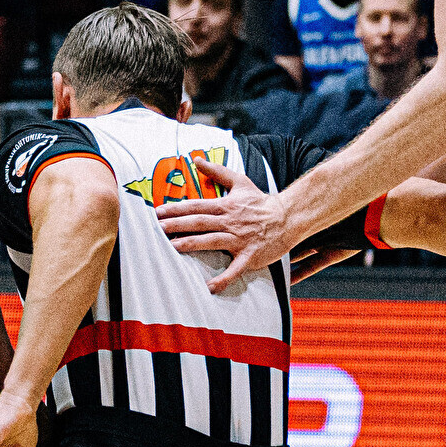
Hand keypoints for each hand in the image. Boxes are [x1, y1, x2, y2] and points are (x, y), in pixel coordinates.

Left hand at [152, 154, 294, 292]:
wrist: (287, 218)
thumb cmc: (261, 202)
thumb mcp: (240, 182)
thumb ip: (217, 172)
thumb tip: (197, 160)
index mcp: (225, 206)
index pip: (197, 206)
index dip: (177, 209)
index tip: (158, 212)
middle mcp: (229, 222)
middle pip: (200, 222)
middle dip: (178, 225)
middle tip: (158, 228)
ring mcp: (239, 240)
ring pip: (211, 242)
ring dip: (191, 244)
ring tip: (172, 248)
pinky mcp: (248, 256)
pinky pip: (234, 269)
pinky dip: (223, 278)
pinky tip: (209, 287)